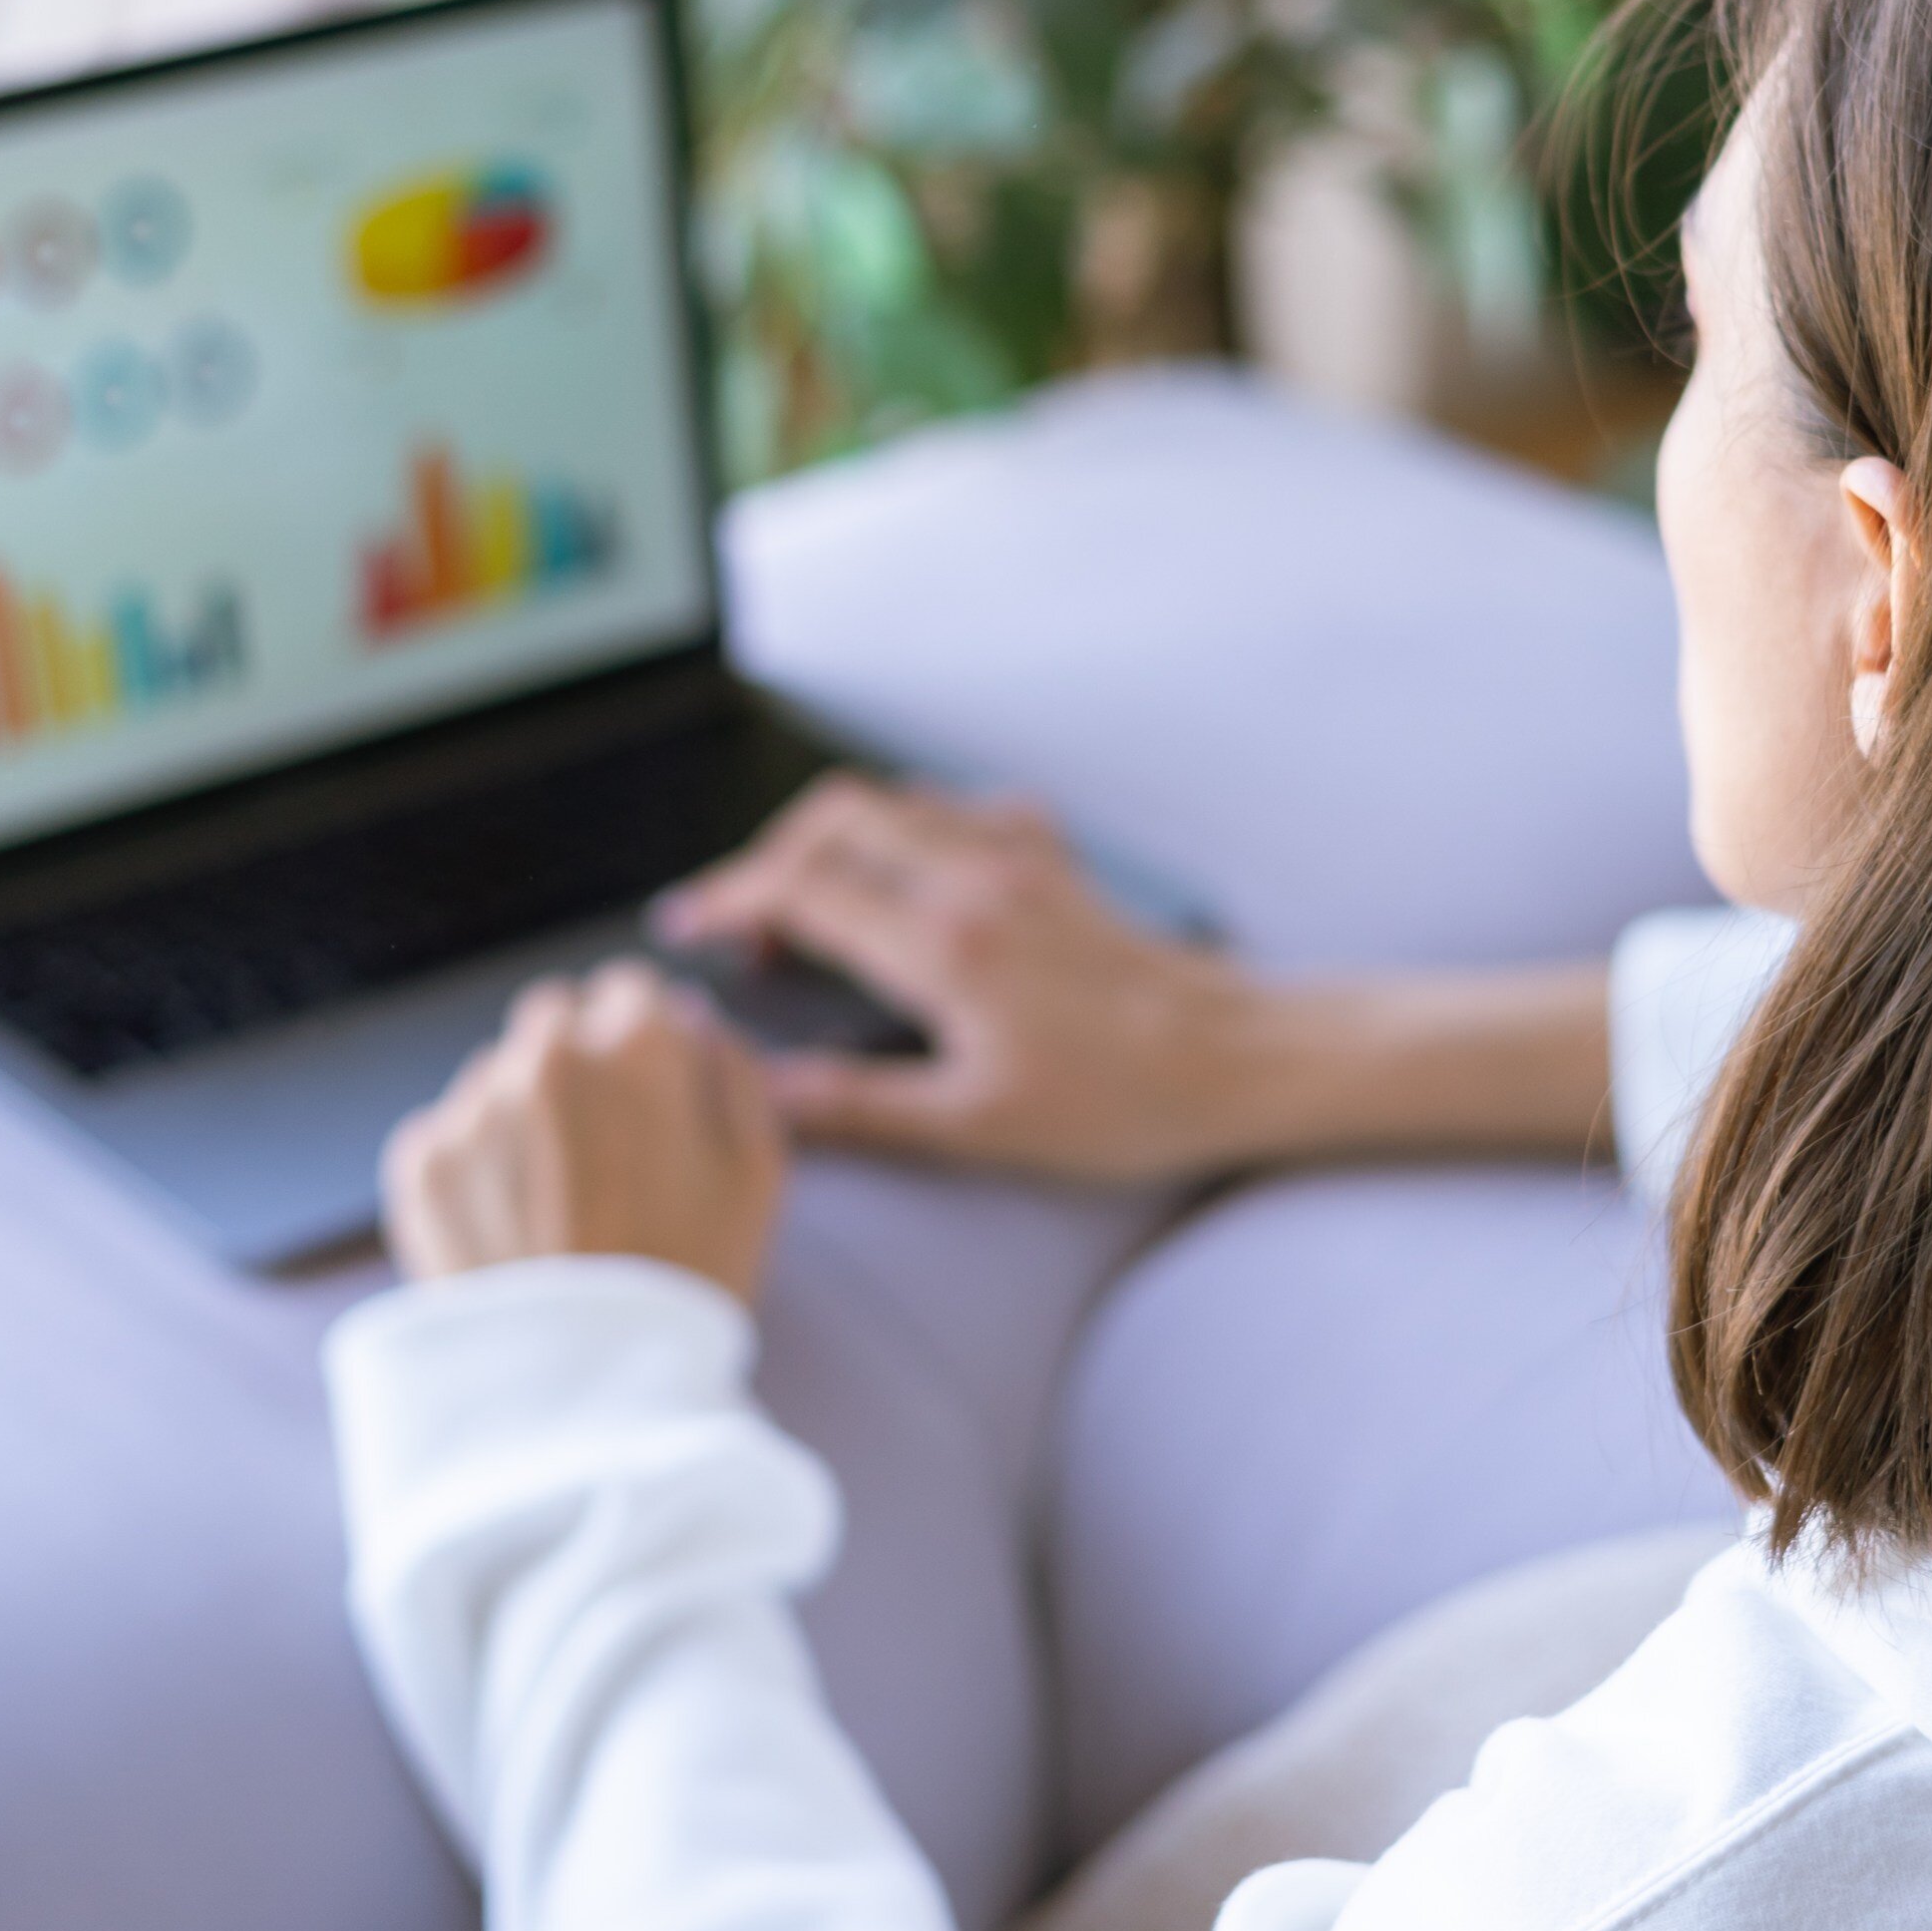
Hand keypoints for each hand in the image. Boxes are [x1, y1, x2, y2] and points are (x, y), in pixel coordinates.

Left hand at [382, 961, 786, 1296]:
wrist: (585, 1388)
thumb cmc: (687, 1280)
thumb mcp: (759, 1171)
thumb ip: (733, 1069)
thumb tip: (690, 1017)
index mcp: (639, 1047)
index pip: (630, 991)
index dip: (644, 1043)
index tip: (646, 1094)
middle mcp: (548, 1057)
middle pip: (556, 1017)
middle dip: (578, 1064)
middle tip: (600, 1149)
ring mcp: (475, 1106)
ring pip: (498, 1074)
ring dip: (523, 1113)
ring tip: (555, 1203)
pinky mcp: (421, 1161)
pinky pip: (450, 1131)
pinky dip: (476, 1166)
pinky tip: (512, 1227)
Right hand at [652, 775, 1268, 1182]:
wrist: (1241, 1062)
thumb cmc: (1123, 1103)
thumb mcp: (977, 1126)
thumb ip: (861, 1106)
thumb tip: (765, 1093)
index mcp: (945, 946)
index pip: (803, 889)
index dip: (731, 901)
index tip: (689, 929)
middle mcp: (977, 883)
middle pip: (837, 821)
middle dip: (771, 858)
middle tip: (742, 920)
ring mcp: (1024, 865)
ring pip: (900, 804)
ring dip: (838, 836)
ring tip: (810, 897)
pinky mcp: (1062, 871)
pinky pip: (971, 812)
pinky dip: (922, 826)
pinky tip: (919, 871)